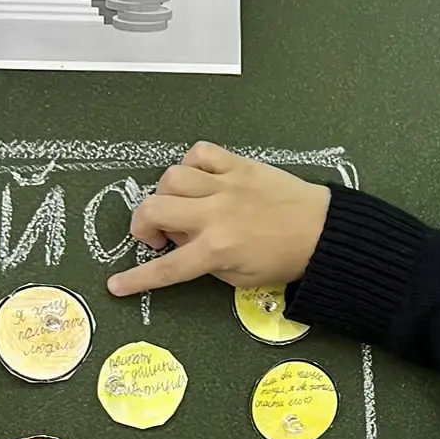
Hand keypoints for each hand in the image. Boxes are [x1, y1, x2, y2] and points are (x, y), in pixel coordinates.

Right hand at [107, 142, 330, 297]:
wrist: (323, 232)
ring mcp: (226, 185)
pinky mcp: (239, 165)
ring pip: (171, 177)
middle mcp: (215, 215)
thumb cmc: (285, 259)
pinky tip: (199, 179)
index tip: (116, 284)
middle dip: (143, 225)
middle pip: (153, 209)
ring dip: (167, 194)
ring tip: (183, 207)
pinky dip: (192, 165)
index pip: (167, 268)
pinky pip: (200, 153)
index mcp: (217, 250)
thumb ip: (206, 263)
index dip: (137, 279)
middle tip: (159, 236)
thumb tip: (181, 243)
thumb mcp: (241, 277)